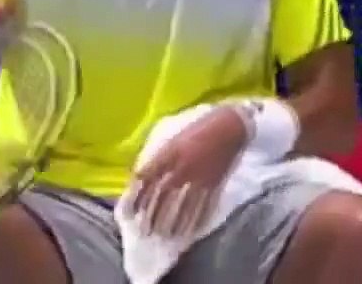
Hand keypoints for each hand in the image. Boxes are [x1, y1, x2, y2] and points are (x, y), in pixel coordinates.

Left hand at [129, 106, 249, 237]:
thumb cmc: (199, 128)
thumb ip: (158, 154)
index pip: (148, 178)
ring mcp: (198, 178)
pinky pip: (203, 205)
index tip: (132, 210)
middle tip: (145, 231)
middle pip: (163, 196)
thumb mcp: (173, 135)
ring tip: (164, 235)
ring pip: (182, 204)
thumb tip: (142, 171)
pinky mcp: (213, 184)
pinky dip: (195, 220)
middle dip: (153, 215)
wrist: (230, 125)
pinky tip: (188, 230)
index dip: (139, 195)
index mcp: (170, 153)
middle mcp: (182, 167)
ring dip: (172, 222)